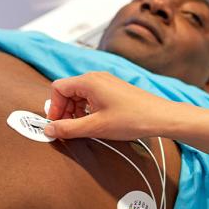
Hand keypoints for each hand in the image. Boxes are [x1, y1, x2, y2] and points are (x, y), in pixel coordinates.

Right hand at [44, 72, 172, 139]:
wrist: (161, 117)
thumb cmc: (131, 119)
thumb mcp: (95, 127)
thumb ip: (68, 128)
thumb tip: (47, 130)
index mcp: (89, 81)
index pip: (58, 88)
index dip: (54, 107)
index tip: (58, 125)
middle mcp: (97, 77)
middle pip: (68, 90)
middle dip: (65, 110)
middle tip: (68, 129)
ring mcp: (107, 82)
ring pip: (80, 94)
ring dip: (76, 111)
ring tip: (83, 127)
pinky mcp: (115, 90)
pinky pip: (93, 96)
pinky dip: (88, 109)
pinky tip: (95, 122)